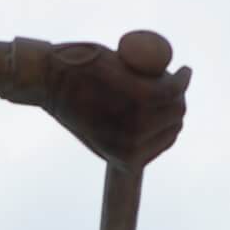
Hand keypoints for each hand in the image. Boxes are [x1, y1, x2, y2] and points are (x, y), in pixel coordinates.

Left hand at [31, 29, 188, 165]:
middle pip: (175, 122)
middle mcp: (133, 146)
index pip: (166, 141)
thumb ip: (115, 140)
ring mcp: (137, 121)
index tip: (170, 104)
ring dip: (180, 89)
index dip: (171, 121)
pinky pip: (171, 88)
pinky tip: (183, 71)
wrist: (45, 79)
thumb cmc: (68, 100)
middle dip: (178, 104)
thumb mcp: (94, 132)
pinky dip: (181, 78)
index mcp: (124, 158)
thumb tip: (140, 140)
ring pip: (176, 104)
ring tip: (174, 77)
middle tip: (171, 86)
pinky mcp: (138, 94)